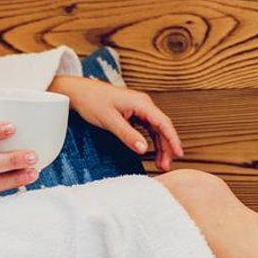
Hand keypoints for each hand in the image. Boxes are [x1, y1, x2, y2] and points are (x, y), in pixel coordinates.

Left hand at [48, 74, 184, 170]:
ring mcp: (139, 108)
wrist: (78, 92)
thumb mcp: (109, 121)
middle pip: (162, 128)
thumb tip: (143, 149)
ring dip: (160, 146)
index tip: (179, 154)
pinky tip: (152, 152)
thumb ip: (127, 135)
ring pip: (156, 130)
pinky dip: (151, 141)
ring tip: (160, 164)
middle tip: (165, 166)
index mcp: (141, 103)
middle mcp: (144, 104)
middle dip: (167, 147)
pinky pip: (148, 129)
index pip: (163, 123)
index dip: (173, 139)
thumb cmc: (92, 101)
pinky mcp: (133, 113)